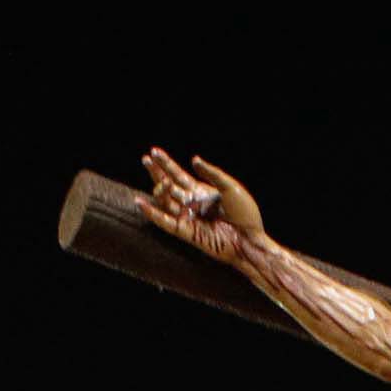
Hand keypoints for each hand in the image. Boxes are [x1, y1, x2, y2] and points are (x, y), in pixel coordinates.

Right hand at [140, 147, 264, 266]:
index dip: (166, 163)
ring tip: (163, 181)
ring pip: (164, 201)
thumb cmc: (245, 214)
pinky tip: (140, 203)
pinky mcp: (186, 232)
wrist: (249, 239)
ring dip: (159, 189)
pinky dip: (152, 213)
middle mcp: (191, 203)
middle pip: (167, 186)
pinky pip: (165, 222)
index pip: (178, 175)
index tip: (154, 151)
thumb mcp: (230, 187)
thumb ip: (211, 173)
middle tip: (146, 159)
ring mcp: (187, 217)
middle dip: (156, 172)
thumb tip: (193, 159)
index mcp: (201, 191)